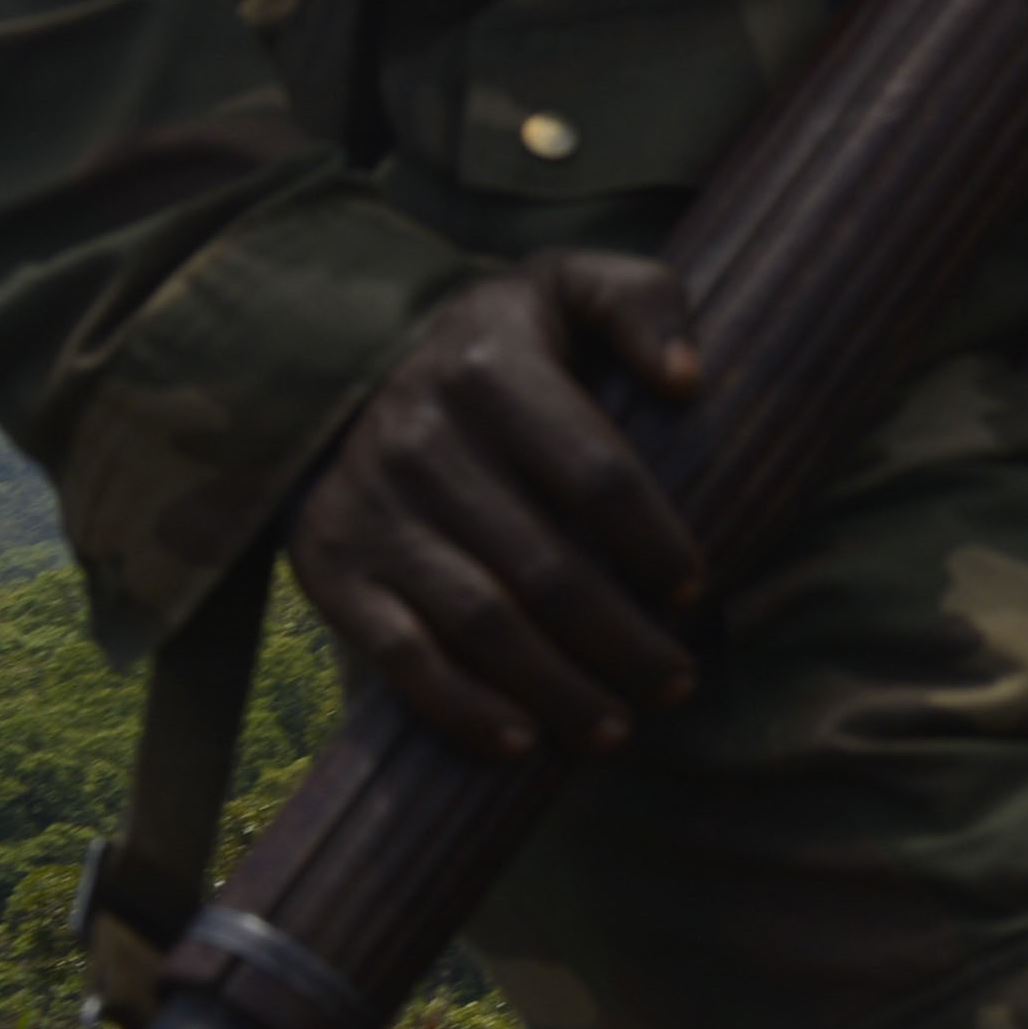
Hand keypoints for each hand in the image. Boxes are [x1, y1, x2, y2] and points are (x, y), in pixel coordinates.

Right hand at [287, 256, 707, 757]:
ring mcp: (369, 509)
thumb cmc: (508, 337)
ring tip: (620, 729)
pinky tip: (521, 743)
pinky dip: (460, 708)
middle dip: (620, 639)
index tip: (698, 591)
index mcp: (491, 368)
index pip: (595, 474)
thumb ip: (644, 303)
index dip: (653, 543)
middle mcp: (419, 440)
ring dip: (555, 689)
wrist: (355, 366)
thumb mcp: (573, 285)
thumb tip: (689, 381)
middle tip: (680, 683)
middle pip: (544, 566)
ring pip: (478, 622)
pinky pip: (397, 654)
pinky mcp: (329, 566)